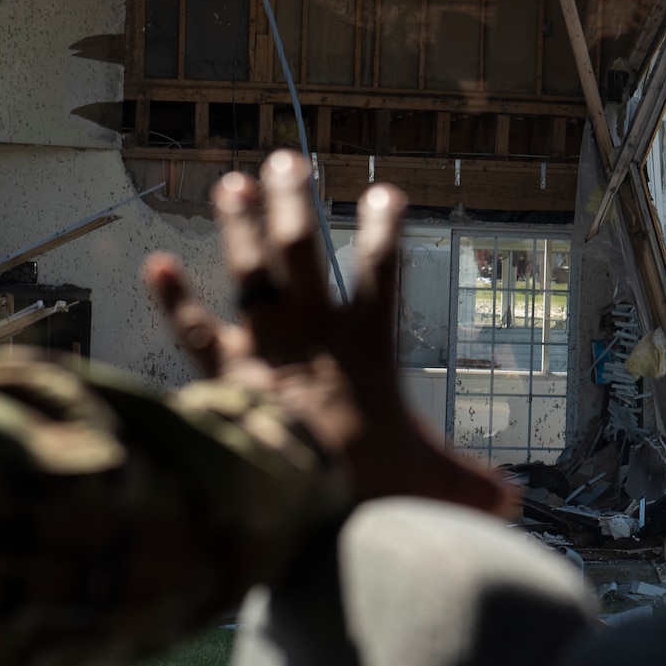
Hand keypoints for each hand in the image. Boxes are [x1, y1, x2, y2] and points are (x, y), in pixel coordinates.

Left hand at [143, 150, 515, 517]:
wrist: (295, 493)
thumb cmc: (366, 480)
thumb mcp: (430, 482)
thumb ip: (468, 487)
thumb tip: (509, 505)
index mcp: (365, 346)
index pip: (382, 273)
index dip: (385, 230)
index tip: (385, 190)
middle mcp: (311, 331)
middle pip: (301, 252)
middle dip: (294, 203)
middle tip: (285, 161)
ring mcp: (263, 345)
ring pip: (249, 273)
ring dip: (238, 227)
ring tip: (231, 183)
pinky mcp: (222, 373)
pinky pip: (193, 330)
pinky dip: (174, 299)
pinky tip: (155, 266)